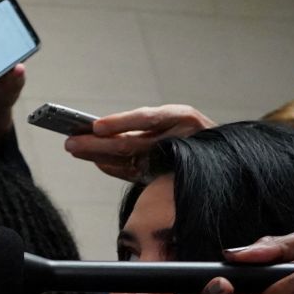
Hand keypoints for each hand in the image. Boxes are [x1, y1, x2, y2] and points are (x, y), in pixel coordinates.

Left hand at [63, 104, 214, 180]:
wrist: (223, 163)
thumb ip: (139, 126)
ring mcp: (172, 161)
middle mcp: (179, 139)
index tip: (96, 125)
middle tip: (70, 142)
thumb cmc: (192, 136)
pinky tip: (95, 162)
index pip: (148, 119)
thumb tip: (96, 131)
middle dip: (97, 144)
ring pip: (129, 159)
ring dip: (97, 155)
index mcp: (182, 117)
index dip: (121, 122)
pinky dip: (112, 167)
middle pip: (132, 142)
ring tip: (74, 148)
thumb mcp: (172, 123)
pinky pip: (133, 172)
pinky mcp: (165, 176)